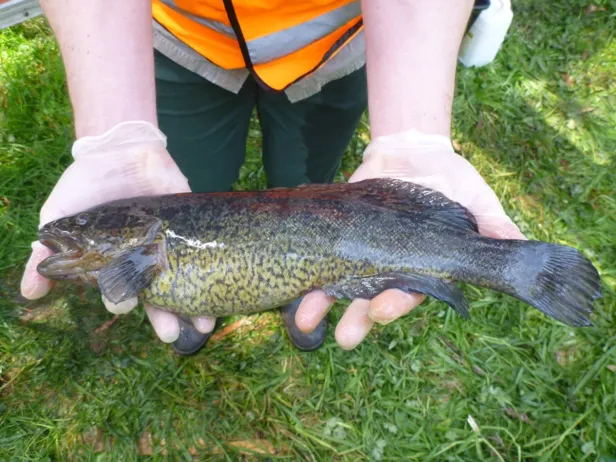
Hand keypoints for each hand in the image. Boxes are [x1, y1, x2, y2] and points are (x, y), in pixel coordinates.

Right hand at [20, 121, 215, 341]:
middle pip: (157, 297)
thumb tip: (29, 293)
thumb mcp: (60, 216)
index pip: (120, 292)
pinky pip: (206, 253)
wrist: (119, 148)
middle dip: (163, 318)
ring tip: (203, 327)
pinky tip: (222, 291)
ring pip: (184, 283)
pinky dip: (215, 270)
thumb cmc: (86, 185)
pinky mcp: (192, 225)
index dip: (122, 301)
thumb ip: (45, 253)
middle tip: (171, 335)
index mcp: (114, 264)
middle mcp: (145, 261)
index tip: (122, 304)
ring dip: (194, 308)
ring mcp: (171, 245)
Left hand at [295, 129, 525, 349]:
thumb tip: (521, 246)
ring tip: (305, 322)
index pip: (411, 291)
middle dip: (359, 318)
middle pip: (372, 299)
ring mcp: (361, 251)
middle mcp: (389, 266)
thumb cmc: (451, 180)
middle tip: (346, 336)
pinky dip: (307, 267)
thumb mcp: (477, 199)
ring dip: (324, 303)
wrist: (412, 150)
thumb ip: (493, 225)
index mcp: (422, 266)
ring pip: (341, 284)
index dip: (398, 302)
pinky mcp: (338, 232)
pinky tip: (291, 282)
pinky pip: (320, 253)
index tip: (386, 310)